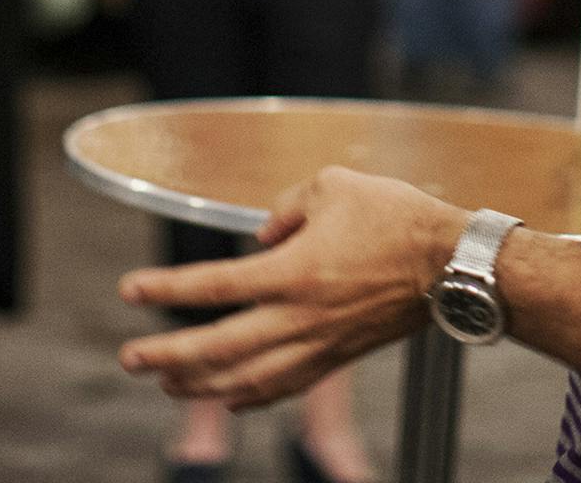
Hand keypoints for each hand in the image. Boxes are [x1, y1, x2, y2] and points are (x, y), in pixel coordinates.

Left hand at [118, 167, 467, 408]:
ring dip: (199, 383)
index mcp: (293, 270)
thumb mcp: (332, 184)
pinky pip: (284, 387)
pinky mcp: (338, 357)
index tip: (129, 291)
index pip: (213, 286)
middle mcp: (299, 316)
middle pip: (218, 347)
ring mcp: (319, 344)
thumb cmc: (395, 216)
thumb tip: (260, 237)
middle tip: (129, 357)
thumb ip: (285, 206)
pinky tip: (227, 396)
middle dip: (167, 354)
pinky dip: (248, 396)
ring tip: (165, 381)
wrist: (451, 264)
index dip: (166, 290)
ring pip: (246, 378)